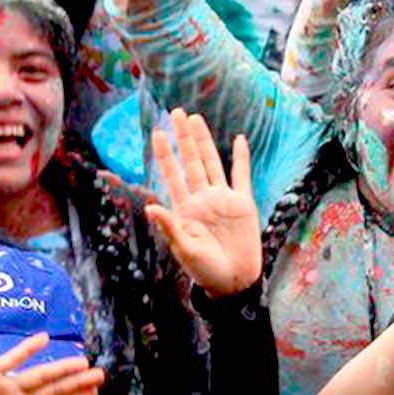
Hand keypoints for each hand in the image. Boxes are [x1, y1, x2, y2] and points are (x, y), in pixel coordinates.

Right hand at [0, 333, 106, 394]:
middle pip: (53, 391)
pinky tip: (44, 339)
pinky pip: (12, 359)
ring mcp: (5, 387)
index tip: (94, 394)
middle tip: (101, 375)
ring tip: (83, 362)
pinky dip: (27, 349)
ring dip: (60, 368)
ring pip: (39, 375)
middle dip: (76, 384)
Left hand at [144, 108, 261, 295]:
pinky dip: (241, 158)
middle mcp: (202, 199)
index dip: (165, 154)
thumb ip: (170, 227)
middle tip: (176, 112)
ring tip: (196, 119)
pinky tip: (238, 140)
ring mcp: (223, 199)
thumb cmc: (205, 271)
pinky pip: (242, 176)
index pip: (172, 175)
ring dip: (204, 141)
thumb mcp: (185, 250)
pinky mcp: (243, 204)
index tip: (157, 133)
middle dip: (183, 138)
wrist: (234, 282)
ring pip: (212, 162)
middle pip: (191, 161)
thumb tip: (150, 206)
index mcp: (185, 209)